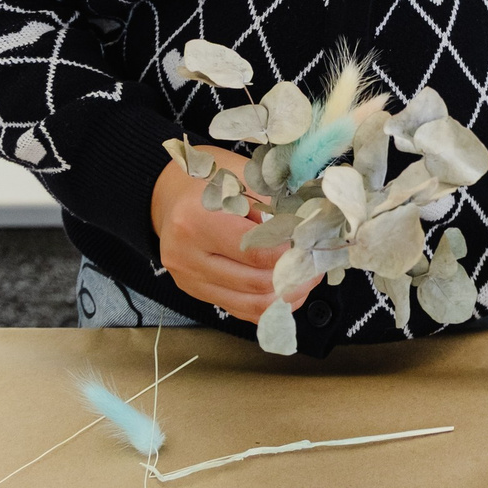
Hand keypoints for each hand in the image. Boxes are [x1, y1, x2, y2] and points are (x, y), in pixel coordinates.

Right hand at [150, 155, 310, 322]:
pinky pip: (239, 310)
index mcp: (195, 221)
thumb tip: (310, 232)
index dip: (292, 252)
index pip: (257, 252)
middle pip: (255, 283)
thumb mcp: (242, 177)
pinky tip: (287, 291)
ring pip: (249, 304)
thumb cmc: (209, 181)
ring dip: (286, 296)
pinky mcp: (195, 293)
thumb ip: (274, 205)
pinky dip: (268, 306)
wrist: (170, 195)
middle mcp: (187, 257)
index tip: (313, 243)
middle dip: (294, 276)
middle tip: (318, 263)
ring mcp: (189, 280)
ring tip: (308, 278)